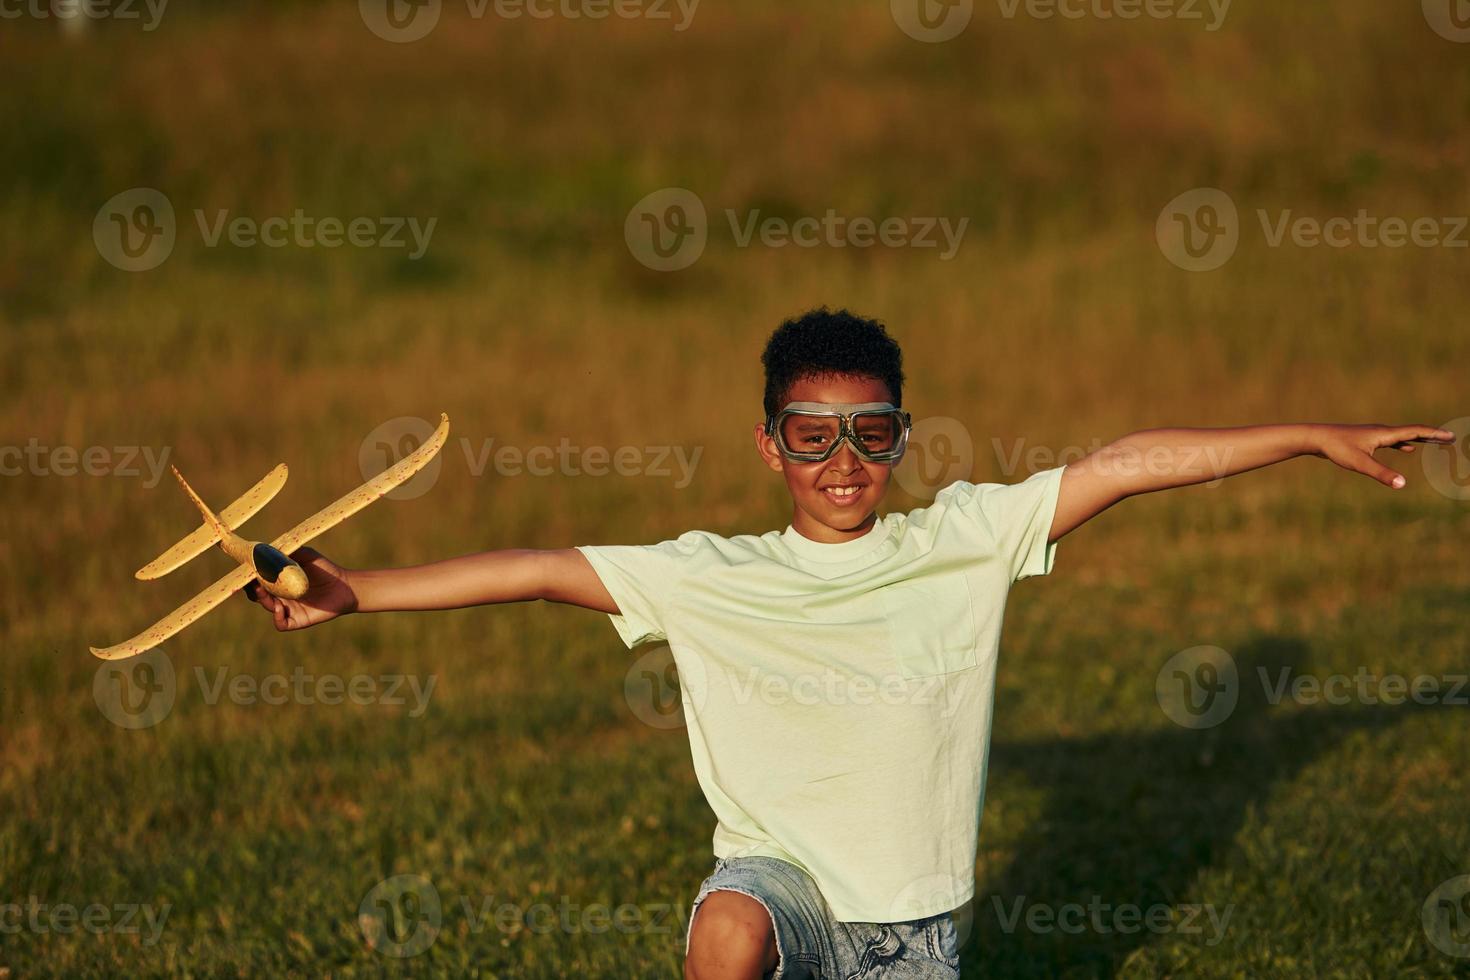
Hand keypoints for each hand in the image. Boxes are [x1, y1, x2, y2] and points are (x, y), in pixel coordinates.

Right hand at [243, 547, 358, 630]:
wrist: (346, 585)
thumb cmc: (325, 568)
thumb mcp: (305, 555)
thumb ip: (288, 550)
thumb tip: (266, 547)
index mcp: (279, 580)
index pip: (257, 580)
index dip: (249, 577)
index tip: (244, 570)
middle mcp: (280, 595)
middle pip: (257, 595)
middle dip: (252, 588)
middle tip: (252, 581)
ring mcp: (288, 608)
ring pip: (268, 606)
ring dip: (263, 599)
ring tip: (264, 590)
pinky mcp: (298, 620)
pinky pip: (280, 624)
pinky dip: (277, 617)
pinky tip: (280, 608)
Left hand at [1311, 423, 1455, 488]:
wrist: (1317, 438)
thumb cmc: (1337, 449)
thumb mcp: (1360, 464)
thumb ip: (1382, 474)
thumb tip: (1403, 484)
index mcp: (1384, 434)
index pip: (1415, 432)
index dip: (1434, 434)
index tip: (1451, 436)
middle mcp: (1382, 431)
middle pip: (1412, 432)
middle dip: (1432, 435)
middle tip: (1450, 438)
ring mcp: (1374, 435)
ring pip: (1403, 436)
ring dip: (1420, 439)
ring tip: (1434, 441)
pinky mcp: (1367, 440)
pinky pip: (1392, 441)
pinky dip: (1403, 444)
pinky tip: (1407, 449)